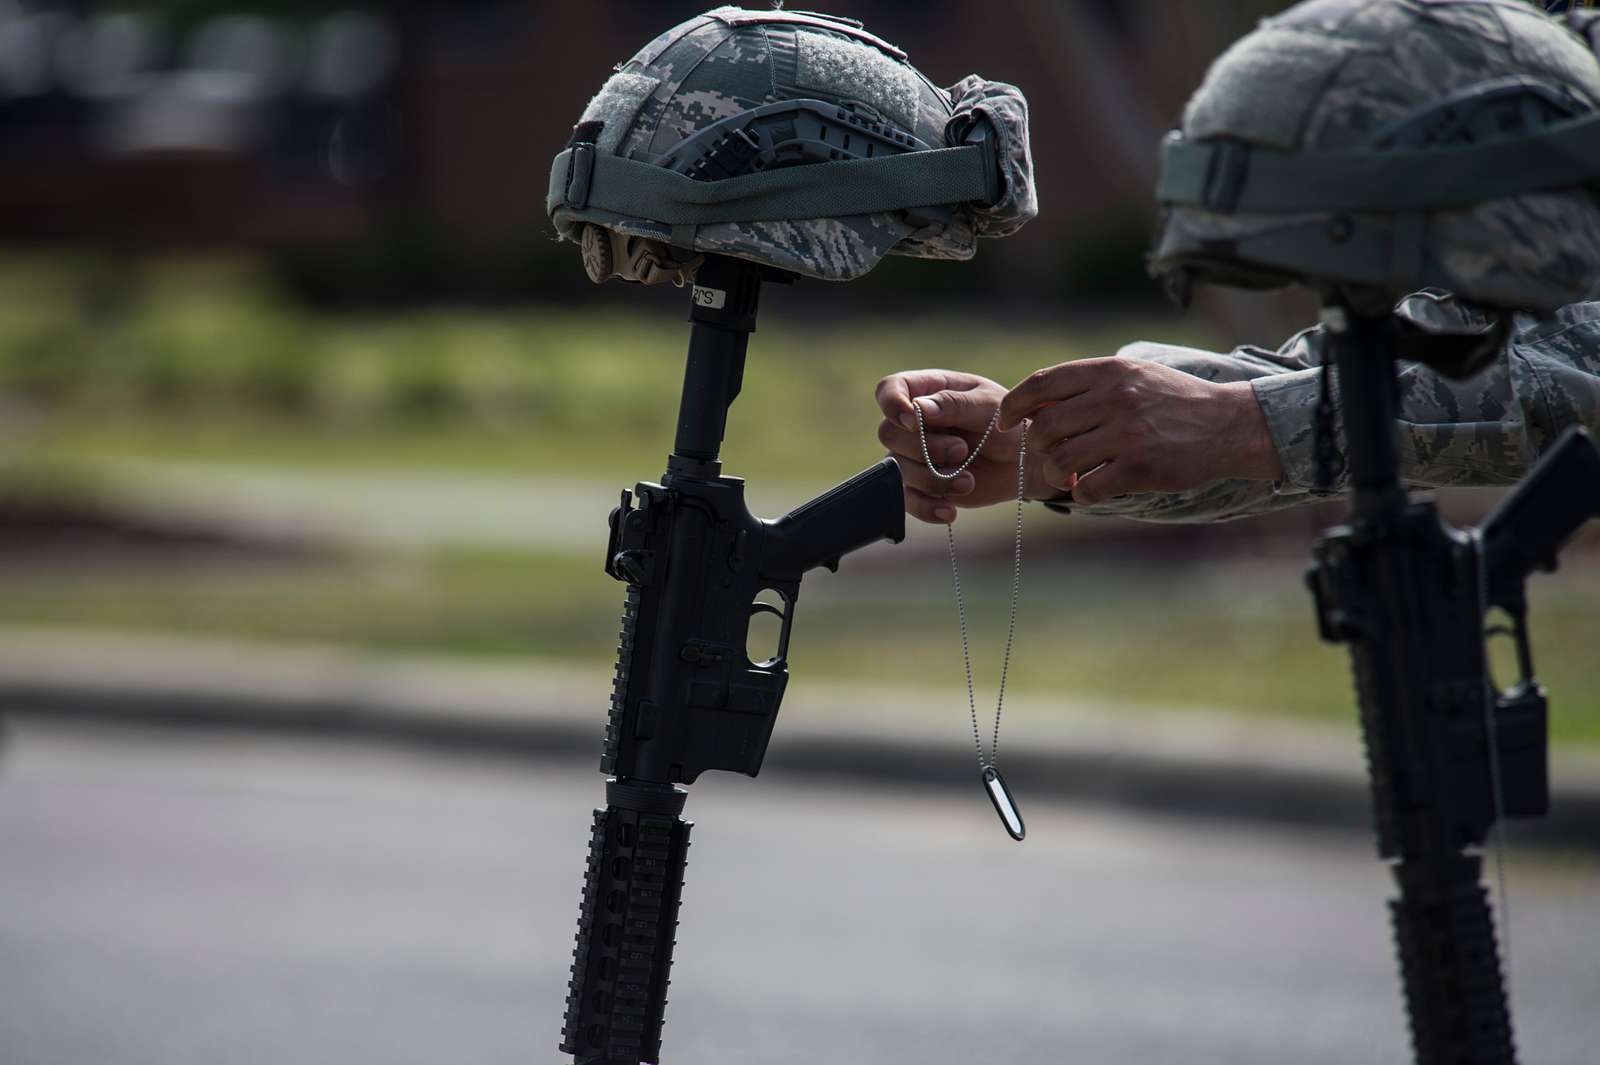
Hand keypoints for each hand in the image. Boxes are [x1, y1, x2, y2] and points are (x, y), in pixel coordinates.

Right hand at [875, 369, 1057, 523]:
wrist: (1024, 463)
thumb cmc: (1008, 424)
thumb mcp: (988, 406)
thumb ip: (954, 404)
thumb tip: (917, 409)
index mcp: (927, 391)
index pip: (890, 389)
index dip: (892, 404)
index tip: (913, 421)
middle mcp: (914, 423)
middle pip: (889, 433)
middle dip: (923, 447)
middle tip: (961, 450)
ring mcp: (914, 456)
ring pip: (897, 469)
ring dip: (932, 478)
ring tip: (968, 482)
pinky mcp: (921, 486)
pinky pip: (906, 500)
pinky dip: (926, 508)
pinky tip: (949, 511)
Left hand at [997, 352, 1283, 504]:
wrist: (1230, 425)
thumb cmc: (1174, 402)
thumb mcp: (1133, 376)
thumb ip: (1088, 386)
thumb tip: (1034, 404)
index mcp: (1109, 371)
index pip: (1042, 383)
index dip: (1013, 405)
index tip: (1004, 422)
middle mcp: (1115, 397)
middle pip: (1043, 427)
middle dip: (1036, 448)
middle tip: (1047, 457)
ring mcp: (1127, 433)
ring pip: (1059, 460)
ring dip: (1055, 475)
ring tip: (1068, 476)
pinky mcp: (1140, 467)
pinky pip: (1087, 489)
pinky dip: (1081, 494)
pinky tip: (1093, 489)